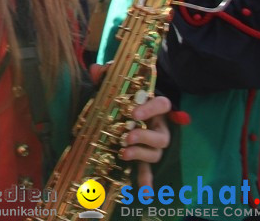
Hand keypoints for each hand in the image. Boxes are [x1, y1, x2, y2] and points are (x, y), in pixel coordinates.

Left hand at [89, 65, 170, 183]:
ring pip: (156, 153)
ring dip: (141, 156)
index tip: (134, 112)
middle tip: (126, 137)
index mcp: (154, 106)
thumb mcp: (115, 82)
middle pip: (162, 136)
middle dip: (145, 137)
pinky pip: (147, 170)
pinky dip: (145, 179)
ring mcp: (152, 143)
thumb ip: (107, 74)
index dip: (151, 109)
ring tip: (123, 153)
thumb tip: (96, 68)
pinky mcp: (142, 157)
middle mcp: (158, 126)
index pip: (163, 105)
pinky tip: (142, 191)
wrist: (125, 106)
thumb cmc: (123, 93)